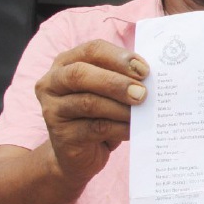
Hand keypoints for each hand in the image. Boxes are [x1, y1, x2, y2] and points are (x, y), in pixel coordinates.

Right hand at [35, 39, 149, 182]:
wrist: (79, 154)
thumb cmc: (99, 115)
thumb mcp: (109, 92)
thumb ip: (122, 79)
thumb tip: (151, 78)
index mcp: (66, 62)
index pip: (92, 50)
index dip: (119, 58)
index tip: (144, 70)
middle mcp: (53, 82)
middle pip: (81, 74)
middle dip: (116, 82)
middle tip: (143, 93)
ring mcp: (52, 109)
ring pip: (88, 103)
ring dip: (120, 107)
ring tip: (142, 112)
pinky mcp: (62, 135)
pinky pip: (95, 128)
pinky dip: (120, 128)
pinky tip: (134, 129)